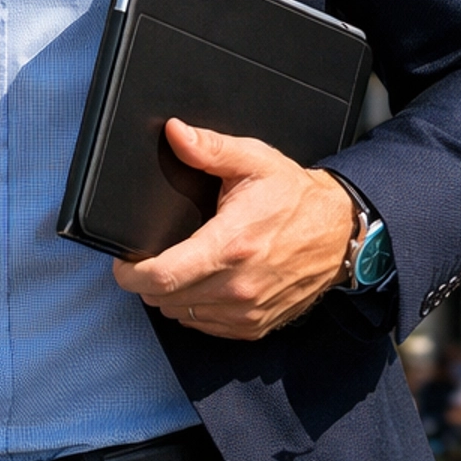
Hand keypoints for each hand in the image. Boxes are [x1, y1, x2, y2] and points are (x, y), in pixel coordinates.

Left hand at [112, 119, 353, 341]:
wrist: (338, 231)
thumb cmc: (295, 197)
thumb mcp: (254, 161)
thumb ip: (210, 148)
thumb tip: (175, 133)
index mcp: (231, 245)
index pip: (163, 276)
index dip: (131, 274)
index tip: (122, 264)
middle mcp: (238, 285)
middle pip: (165, 299)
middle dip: (148, 281)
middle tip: (150, 259)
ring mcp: (248, 310)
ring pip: (182, 315)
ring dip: (171, 296)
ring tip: (178, 269)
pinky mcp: (256, 325)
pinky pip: (206, 327)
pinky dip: (195, 310)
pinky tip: (201, 285)